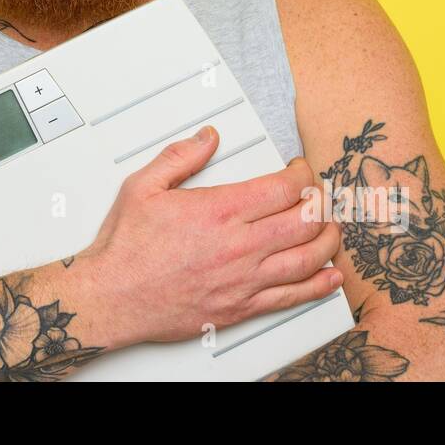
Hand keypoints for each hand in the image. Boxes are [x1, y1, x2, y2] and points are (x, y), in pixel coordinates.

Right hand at [77, 125, 342, 346]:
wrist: (113, 297)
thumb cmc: (126, 249)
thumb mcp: (143, 186)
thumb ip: (180, 157)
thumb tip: (208, 138)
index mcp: (220, 210)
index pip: (285, 188)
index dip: (303, 174)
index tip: (300, 169)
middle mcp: (240, 245)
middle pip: (306, 220)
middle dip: (321, 202)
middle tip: (319, 194)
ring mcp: (245, 279)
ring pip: (308, 257)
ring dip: (328, 239)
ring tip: (330, 227)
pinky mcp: (242, 307)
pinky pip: (293, 296)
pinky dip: (320, 284)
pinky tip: (330, 276)